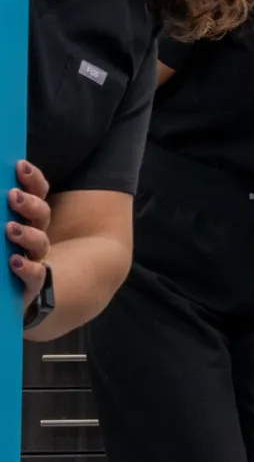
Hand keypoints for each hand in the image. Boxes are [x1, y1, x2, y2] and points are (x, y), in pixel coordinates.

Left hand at [8, 160, 50, 310]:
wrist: (18, 296)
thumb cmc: (4, 259)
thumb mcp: (7, 229)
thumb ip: (5, 215)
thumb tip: (3, 194)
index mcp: (30, 218)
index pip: (38, 193)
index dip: (33, 180)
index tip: (20, 165)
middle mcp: (36, 235)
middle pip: (41, 214)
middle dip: (29, 204)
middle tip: (13, 196)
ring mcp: (36, 259)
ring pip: (39, 242)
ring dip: (26, 234)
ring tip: (10, 229)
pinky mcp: (33, 283)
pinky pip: (36, 275)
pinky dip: (28, 269)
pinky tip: (16, 262)